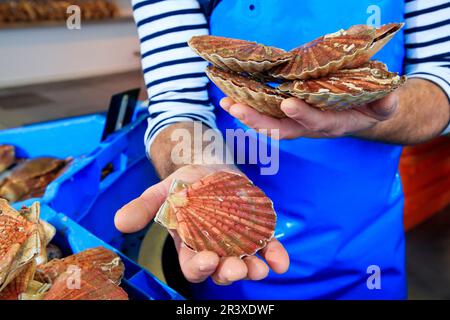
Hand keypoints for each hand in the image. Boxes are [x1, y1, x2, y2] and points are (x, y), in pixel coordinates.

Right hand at [114, 164, 289, 284]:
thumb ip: (144, 207)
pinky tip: (280, 261)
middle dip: (229, 272)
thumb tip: (119, 222)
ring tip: (261, 268)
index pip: (192, 265)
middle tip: (237, 268)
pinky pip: (267, 247)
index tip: (208, 259)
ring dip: (254, 269)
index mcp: (190, 245)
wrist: (210, 168)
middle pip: (221, 270)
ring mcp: (237, 242)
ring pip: (246, 263)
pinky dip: (275, 255)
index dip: (199, 267)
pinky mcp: (255, 231)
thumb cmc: (185, 183)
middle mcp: (214, 249)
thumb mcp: (163, 191)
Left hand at [220, 94, 397, 138]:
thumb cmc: (371, 106)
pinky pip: (266, 115)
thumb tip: (387, 97)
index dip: (303, 115)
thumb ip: (385, 103)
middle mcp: (310, 128)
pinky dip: (249, 108)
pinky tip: (231, 99)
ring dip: (247, 115)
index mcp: (333, 124)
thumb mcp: (384, 105)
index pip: (316, 123)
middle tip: (236, 107)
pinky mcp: (289, 117)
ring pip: (269, 124)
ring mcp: (297, 124)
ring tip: (226, 102)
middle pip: (282, 129)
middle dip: (258, 121)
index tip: (288, 103)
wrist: (360, 114)